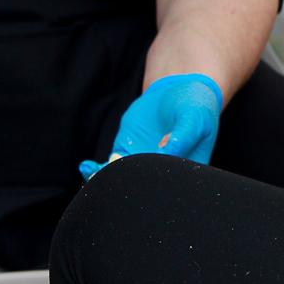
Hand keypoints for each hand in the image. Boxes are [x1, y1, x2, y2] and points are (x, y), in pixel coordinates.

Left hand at [78, 72, 222, 179]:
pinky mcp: (126, 153)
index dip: (154, 193)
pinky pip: (109, 167)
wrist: (179, 90)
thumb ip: (182, 136)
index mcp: (185, 173)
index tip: (142, 182)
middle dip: (123, 192)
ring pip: (121, 182)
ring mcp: (141, 164)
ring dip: (105, 182)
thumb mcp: (195, 119)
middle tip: (110, 184)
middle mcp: (161, 174)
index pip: (169, 192)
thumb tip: (165, 150)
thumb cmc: (196, 107)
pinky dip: (96, 170)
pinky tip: (87, 166)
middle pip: (141, 192)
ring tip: (93, 175)